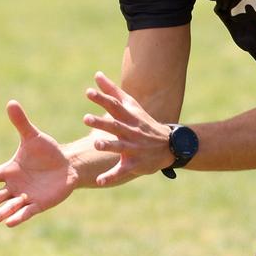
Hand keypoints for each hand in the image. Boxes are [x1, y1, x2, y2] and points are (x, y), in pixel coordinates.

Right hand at [0, 101, 78, 227]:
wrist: (67, 166)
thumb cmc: (47, 152)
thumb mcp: (33, 137)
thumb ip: (21, 123)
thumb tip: (11, 103)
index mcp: (9, 170)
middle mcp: (14, 186)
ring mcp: (25, 196)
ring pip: (8, 207)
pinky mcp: (39, 204)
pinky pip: (27, 212)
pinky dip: (18, 217)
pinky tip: (10, 223)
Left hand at [82, 71, 175, 185]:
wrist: (168, 146)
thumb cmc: (143, 123)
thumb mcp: (132, 106)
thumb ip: (112, 91)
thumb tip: (97, 74)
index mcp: (129, 117)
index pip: (115, 106)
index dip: (102, 99)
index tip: (88, 93)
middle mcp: (131, 131)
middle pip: (115, 125)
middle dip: (101, 122)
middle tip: (86, 118)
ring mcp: (134, 148)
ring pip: (120, 147)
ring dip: (109, 145)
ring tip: (96, 143)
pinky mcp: (135, 164)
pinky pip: (122, 171)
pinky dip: (111, 176)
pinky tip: (99, 181)